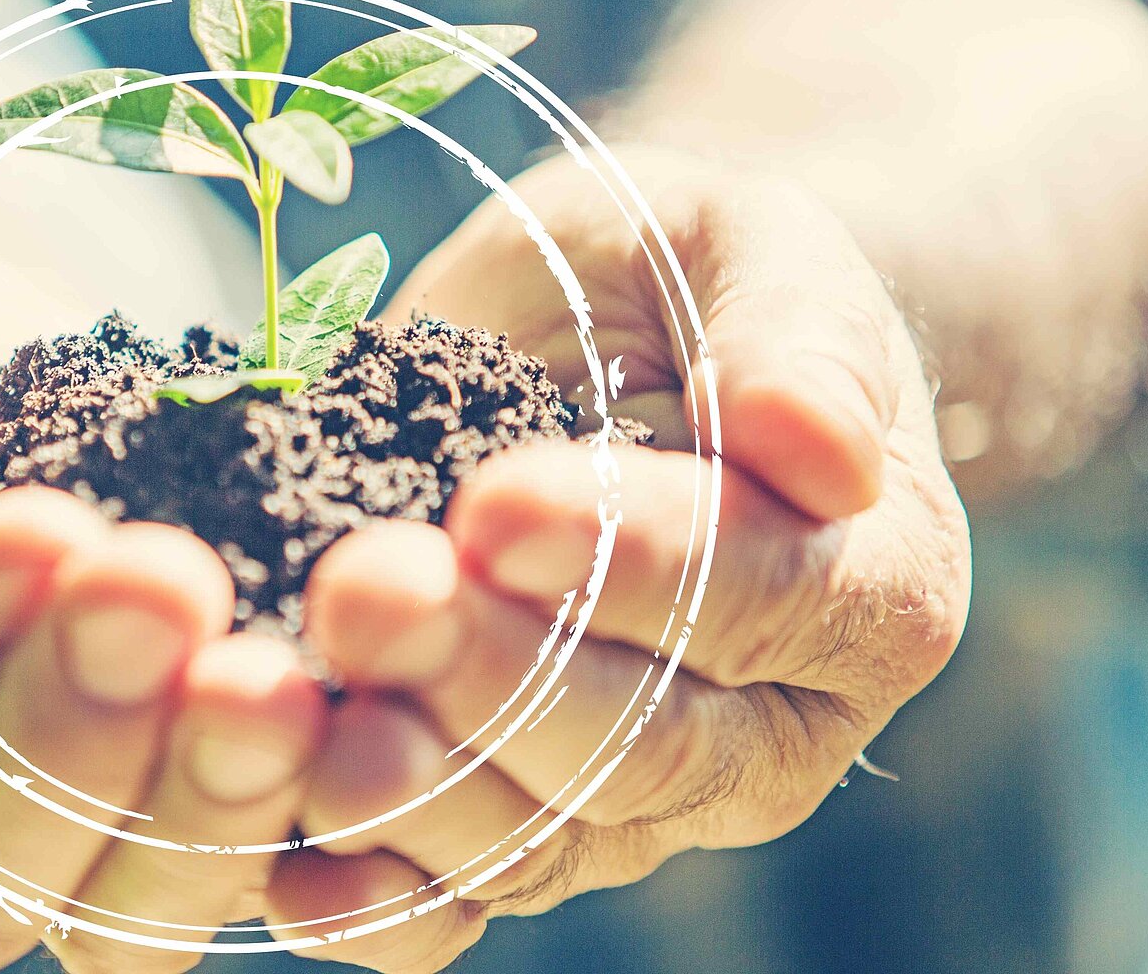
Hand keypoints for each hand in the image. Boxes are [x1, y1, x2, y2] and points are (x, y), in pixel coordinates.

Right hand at [0, 223, 326, 971]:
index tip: (43, 529)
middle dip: (65, 739)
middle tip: (169, 591)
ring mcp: (2, 838)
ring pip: (94, 913)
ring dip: (191, 803)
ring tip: (276, 682)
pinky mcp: (138, 807)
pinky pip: (212, 862)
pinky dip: (288, 811)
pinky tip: (353, 718)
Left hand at [260, 149, 971, 971]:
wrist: (598, 355)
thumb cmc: (679, 286)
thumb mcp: (742, 245)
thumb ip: (797, 333)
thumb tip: (824, 449)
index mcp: (866, 588)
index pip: (762, 596)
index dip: (627, 561)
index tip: (495, 502)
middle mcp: (767, 730)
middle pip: (638, 742)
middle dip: (486, 672)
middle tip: (359, 591)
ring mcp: (638, 803)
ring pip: (537, 837)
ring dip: (409, 787)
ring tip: (295, 717)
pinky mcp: (520, 833)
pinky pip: (454, 902)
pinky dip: (370, 903)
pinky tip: (281, 875)